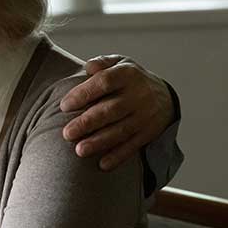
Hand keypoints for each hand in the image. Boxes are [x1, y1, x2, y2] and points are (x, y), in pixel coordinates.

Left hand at [60, 55, 174, 170]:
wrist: (164, 96)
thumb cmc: (129, 80)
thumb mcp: (119, 63)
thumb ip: (102, 63)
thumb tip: (88, 67)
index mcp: (128, 74)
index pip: (105, 82)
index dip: (84, 93)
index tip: (64, 106)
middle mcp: (139, 95)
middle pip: (111, 110)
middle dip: (88, 123)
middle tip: (67, 133)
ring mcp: (146, 115)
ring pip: (121, 130)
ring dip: (100, 142)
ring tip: (79, 150)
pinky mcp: (150, 132)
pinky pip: (134, 145)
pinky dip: (119, 156)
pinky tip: (103, 165)